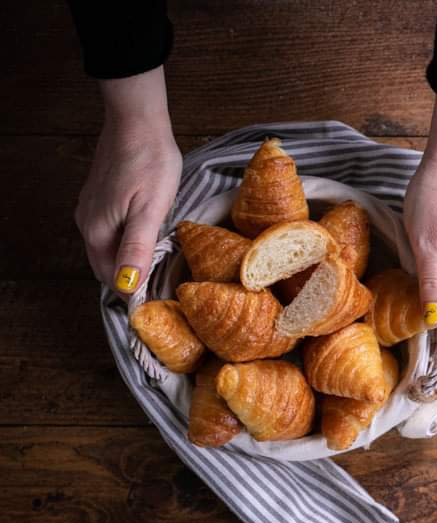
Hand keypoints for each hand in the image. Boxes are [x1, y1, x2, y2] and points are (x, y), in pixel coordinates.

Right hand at [75, 66, 180, 295]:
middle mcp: (87, 222)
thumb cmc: (149, 162)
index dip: (132, 292)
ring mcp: (91, 208)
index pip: (110, 278)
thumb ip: (136, 249)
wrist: (138, 121)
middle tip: (164, 288)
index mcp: (97, 231)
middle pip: (107, 264)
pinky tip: (150, 238)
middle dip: (132, 279)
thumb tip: (126, 286)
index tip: (159, 300)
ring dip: (130, 260)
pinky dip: (128, 241)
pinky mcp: (100, 196)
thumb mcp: (149, 210)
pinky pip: (111, 230)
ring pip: (109, 247)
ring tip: (161, 267)